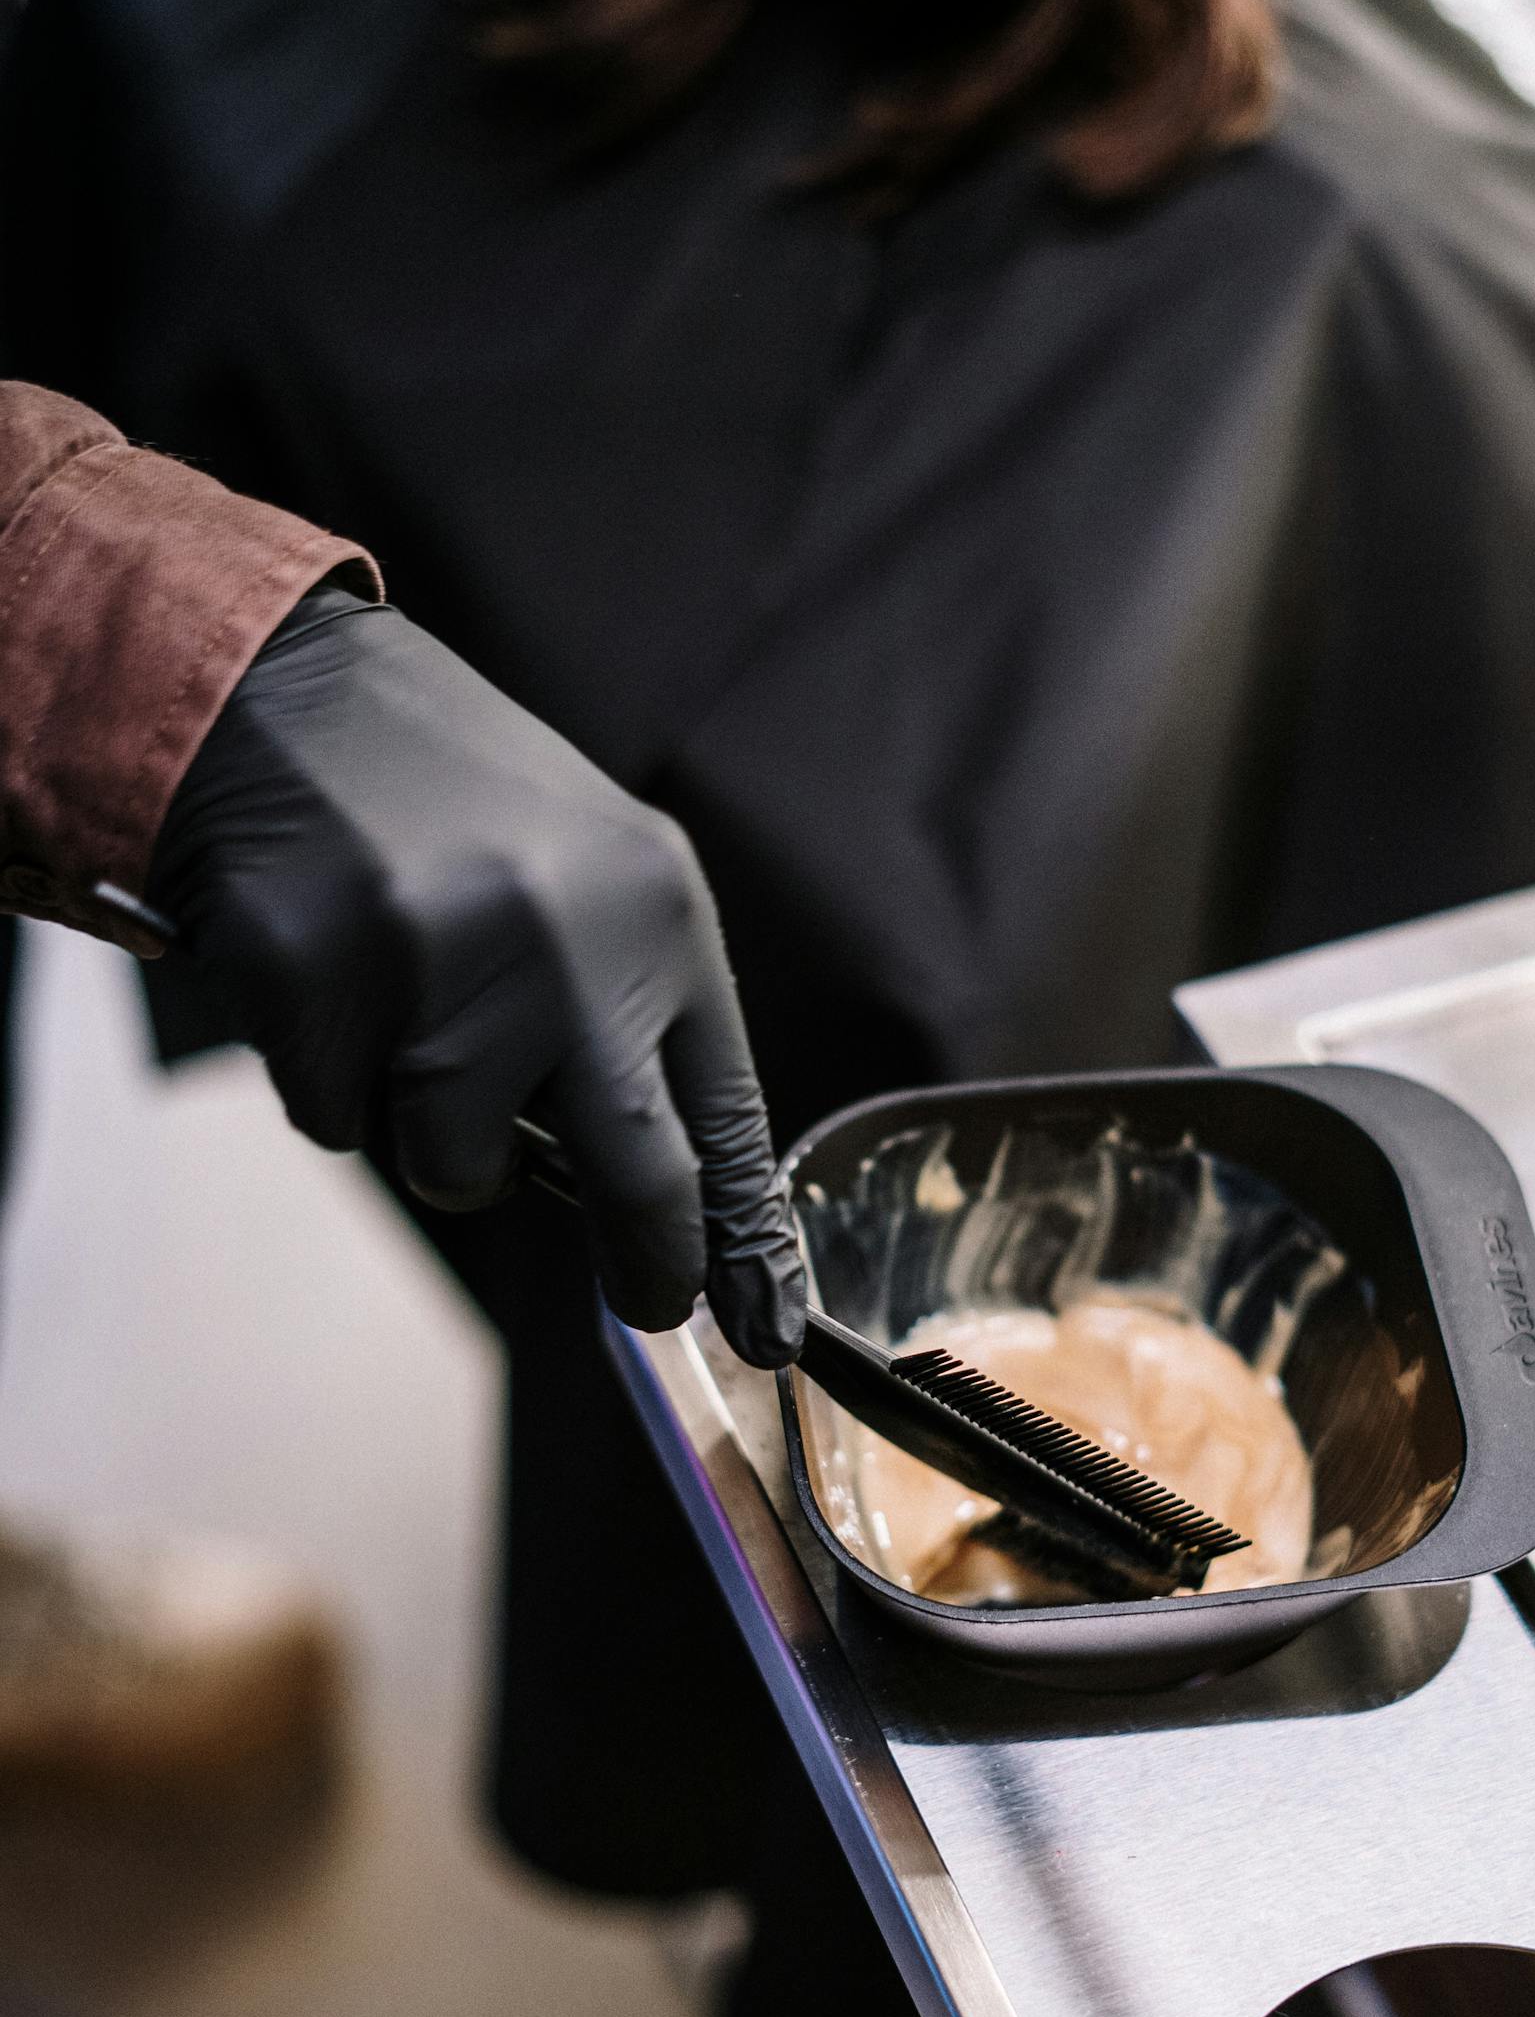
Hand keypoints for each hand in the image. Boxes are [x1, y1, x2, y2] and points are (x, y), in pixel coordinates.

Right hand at [147, 584, 806, 1362]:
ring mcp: (437, 966)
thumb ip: (632, 1017)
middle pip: (639, 1182)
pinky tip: (334, 983)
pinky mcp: (315, 982)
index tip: (766, 1325)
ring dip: (434, 1133)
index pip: (725, 1116)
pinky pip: (338, 1123)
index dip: (745, 1239)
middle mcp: (564, 943)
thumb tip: (672, 1200)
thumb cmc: (454, 806)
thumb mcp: (592, 879)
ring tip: (413, 1014)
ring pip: (458, 1169)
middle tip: (648, 1300)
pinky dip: (332, 1082)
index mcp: (655, 913)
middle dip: (649, 1266)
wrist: (286, 690)